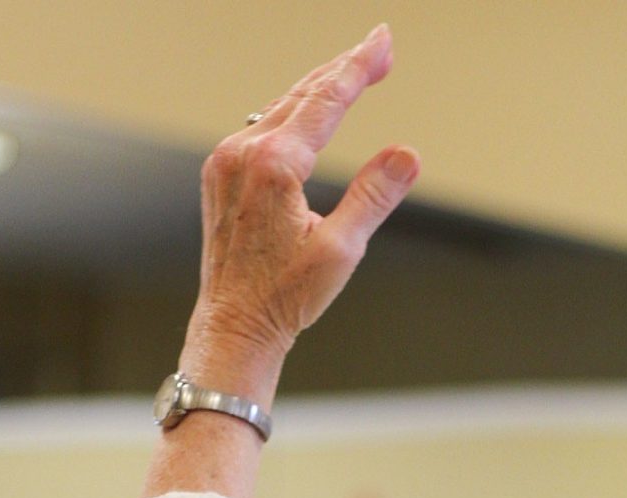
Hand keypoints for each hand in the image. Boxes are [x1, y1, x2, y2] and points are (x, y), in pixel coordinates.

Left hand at [181, 25, 419, 400]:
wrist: (234, 326)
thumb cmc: (282, 298)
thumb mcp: (341, 250)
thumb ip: (373, 196)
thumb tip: (406, 155)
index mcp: (274, 166)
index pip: (326, 101)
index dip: (358, 68)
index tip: (383, 43)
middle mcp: (242, 153)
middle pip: (302, 94)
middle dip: (343, 69)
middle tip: (378, 48)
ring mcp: (225, 161)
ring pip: (279, 108)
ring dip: (317, 90)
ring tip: (350, 74)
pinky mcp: (219, 174)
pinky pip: (259, 128)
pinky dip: (290, 114)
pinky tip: (306, 114)